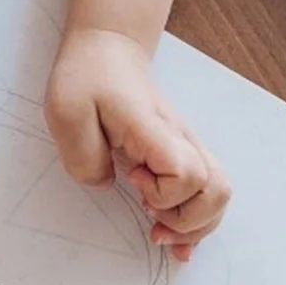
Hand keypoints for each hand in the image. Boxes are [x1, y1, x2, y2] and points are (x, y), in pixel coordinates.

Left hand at [44, 27, 229, 261]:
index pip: (187, 173)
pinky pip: (207, 192)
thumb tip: (107, 185)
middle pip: (217, 190)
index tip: (132, 179)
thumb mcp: (66, 113)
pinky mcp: (182, 154)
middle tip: (151, 220)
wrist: (107, 51)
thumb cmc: (87, 78)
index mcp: (155, 129)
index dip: (163, 191)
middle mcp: (180, 139)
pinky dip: (196, 219)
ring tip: (160, 229)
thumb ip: (82, 157)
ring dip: (195, 224)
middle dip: (187, 220)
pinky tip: (174, 233)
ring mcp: (186, 146)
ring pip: (219, 194)